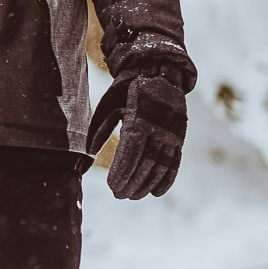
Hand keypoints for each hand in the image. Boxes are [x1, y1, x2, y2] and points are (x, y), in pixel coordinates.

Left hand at [87, 72, 186, 199]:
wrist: (158, 72)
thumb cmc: (126, 90)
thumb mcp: (109, 105)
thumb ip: (100, 129)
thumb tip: (88, 152)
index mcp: (139, 119)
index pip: (131, 152)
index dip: (122, 172)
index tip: (112, 186)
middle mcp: (158, 128)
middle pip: (146, 163)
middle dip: (132, 182)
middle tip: (119, 195)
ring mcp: (171, 134)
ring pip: (160, 165)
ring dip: (147, 184)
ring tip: (133, 196)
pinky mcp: (179, 137)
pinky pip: (175, 162)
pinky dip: (168, 179)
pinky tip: (157, 192)